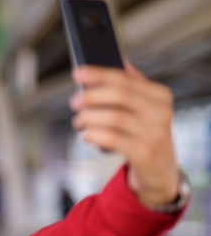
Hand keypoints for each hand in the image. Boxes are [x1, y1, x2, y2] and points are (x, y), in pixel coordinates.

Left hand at [69, 63, 178, 206]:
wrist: (160, 172)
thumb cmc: (145, 136)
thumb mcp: (146, 110)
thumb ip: (135, 88)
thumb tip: (122, 63)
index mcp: (160, 96)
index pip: (126, 79)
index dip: (99, 75)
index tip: (78, 73)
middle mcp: (161, 113)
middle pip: (119, 95)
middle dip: (91, 96)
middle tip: (74, 102)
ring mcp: (154, 134)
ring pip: (113, 117)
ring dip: (89, 118)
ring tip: (79, 121)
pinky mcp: (144, 154)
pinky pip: (113, 139)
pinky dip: (94, 135)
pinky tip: (86, 135)